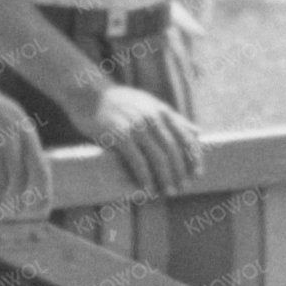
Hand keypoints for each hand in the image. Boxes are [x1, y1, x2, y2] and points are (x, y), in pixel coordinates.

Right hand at [0, 65, 54, 216]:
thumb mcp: (9, 119)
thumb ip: (22, 145)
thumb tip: (32, 177)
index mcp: (25, 131)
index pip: (41, 170)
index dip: (43, 193)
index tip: (42, 210)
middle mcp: (11, 140)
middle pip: (19, 182)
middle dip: (17, 201)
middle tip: (12, 211)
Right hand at [79, 80, 203, 193]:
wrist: (88, 93)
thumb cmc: (120, 102)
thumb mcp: (150, 105)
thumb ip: (174, 119)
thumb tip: (198, 132)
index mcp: (162, 111)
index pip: (185, 137)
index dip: (194, 157)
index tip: (198, 174)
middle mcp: (152, 118)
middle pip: (173, 150)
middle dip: (180, 172)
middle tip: (182, 188)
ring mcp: (136, 126)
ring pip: (158, 156)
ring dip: (165, 177)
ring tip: (169, 192)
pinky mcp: (119, 135)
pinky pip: (137, 160)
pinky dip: (145, 177)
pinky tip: (147, 189)